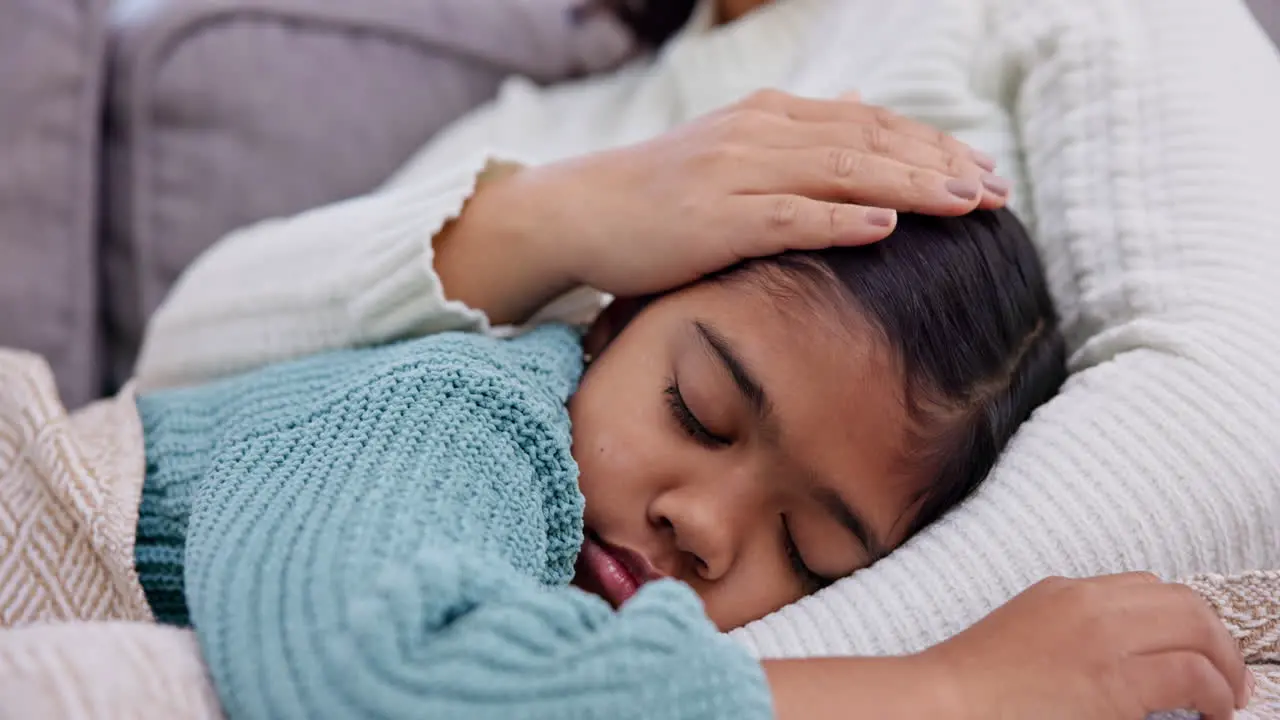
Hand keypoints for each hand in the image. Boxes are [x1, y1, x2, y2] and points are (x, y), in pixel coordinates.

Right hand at [526, 88, 1008, 297]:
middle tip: (998, 192)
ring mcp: (734, 172)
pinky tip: (886, 227)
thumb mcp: (732, 150)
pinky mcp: (711, 217)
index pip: (869, 124)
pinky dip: (839, 220)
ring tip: (967, 204)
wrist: (576, 211)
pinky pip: (787, 216)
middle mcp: (759, 133)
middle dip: (939, 165)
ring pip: (840, 173)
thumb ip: (797, 135)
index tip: (985, 171)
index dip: (932, 146)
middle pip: (868, 143)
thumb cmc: (657, 193)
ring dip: (909, 187)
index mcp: (769, 117)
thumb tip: (855, 105)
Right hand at [919, 573, 1252, 719]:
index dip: (1183, 618)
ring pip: (1197, 627)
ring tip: (1226, 696)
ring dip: (1225, 664)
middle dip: (1216, 637)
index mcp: (1063, 591)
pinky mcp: (1113, 682)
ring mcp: (1102, 638)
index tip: (1194, 647)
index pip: (1147, 587)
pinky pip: (1192, 675)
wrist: (944, 704)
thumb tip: (1117, 657)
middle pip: (1182, 600)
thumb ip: (1069, 630)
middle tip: (1228, 674)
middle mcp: (1087, 604)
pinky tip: (1212, 711)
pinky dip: (1215, 693)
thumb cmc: (974, 686)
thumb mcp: (1024, 635)